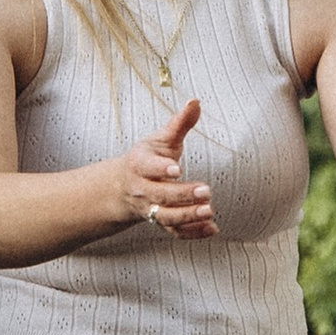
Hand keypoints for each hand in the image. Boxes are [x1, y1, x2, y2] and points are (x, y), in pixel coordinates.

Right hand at [113, 98, 216, 239]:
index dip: (160, 169)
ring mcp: (151, 209)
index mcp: (139, 165)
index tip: (176, 169)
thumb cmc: (147, 159)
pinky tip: (212, 228)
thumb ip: (179, 123)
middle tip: (206, 190)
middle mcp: (142, 189)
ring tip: (209, 211)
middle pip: (160, 195)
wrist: (123, 188)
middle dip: (182, 195)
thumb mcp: (160, 139)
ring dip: (188, 216)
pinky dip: (193, 233)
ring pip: (166, 217)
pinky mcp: (162, 222)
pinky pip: (175, 232)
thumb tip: (196, 101)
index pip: (147, 167)